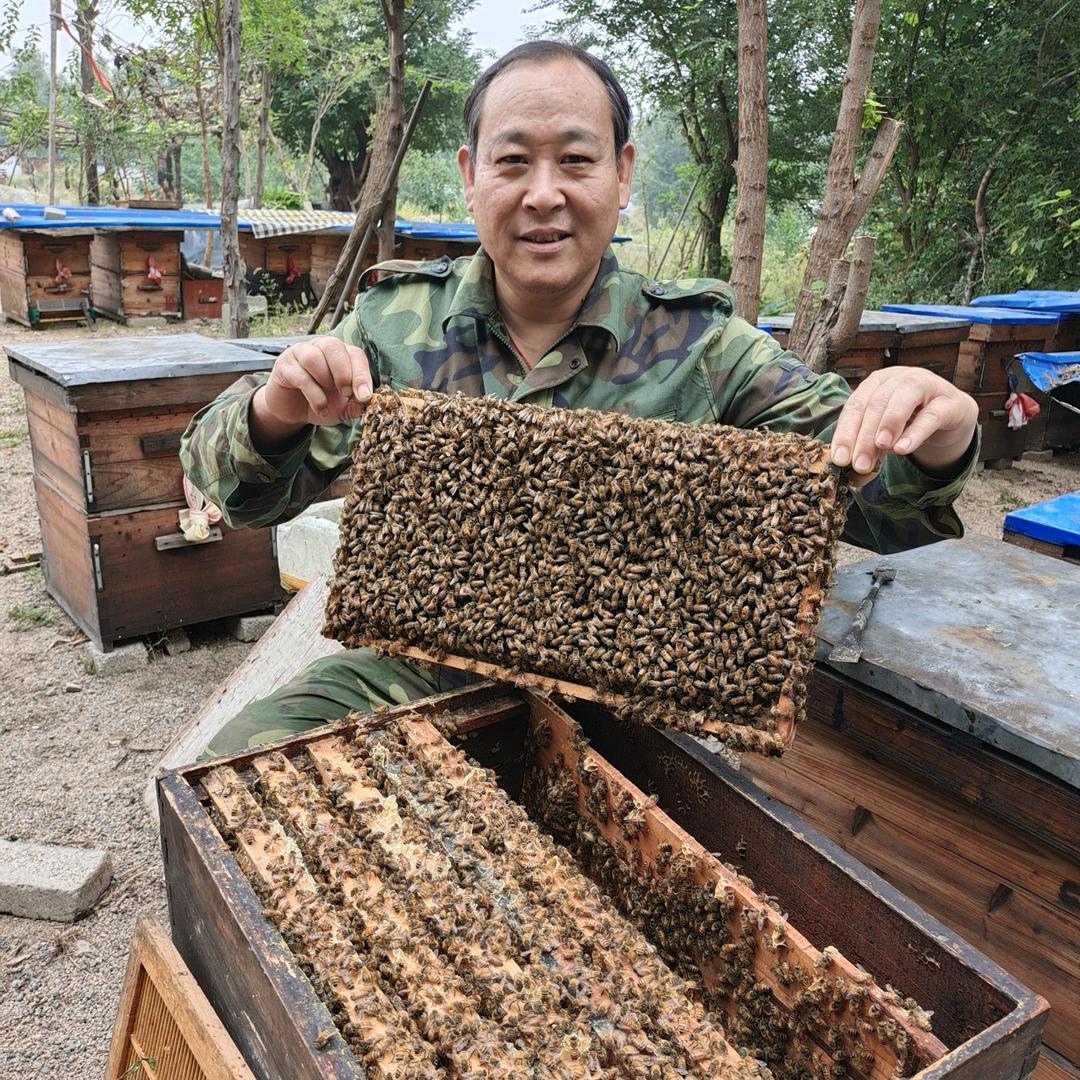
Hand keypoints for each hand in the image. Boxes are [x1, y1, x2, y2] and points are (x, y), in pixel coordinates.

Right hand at [251, 337, 372, 451]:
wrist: (292, 411)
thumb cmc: (320, 401)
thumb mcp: (341, 408)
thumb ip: (354, 406)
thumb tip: (366, 407)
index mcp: (340, 353)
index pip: (355, 354)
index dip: (362, 374)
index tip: (365, 396)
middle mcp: (320, 347)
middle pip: (334, 346)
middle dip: (344, 373)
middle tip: (346, 394)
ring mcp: (300, 354)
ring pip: (314, 357)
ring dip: (325, 380)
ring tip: (328, 399)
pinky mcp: (284, 366)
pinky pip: (300, 375)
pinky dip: (314, 395)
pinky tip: (319, 408)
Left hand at [830, 368, 978, 486]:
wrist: (951, 415)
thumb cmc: (910, 420)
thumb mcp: (886, 434)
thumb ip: (870, 449)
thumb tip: (854, 474)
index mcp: (876, 383)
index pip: (855, 406)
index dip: (845, 432)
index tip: (840, 459)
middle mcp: (898, 378)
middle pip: (875, 404)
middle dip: (865, 436)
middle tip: (860, 464)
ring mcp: (927, 385)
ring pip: (903, 399)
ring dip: (889, 424)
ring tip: (881, 446)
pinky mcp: (950, 402)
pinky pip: (932, 415)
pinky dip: (916, 432)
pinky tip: (903, 448)